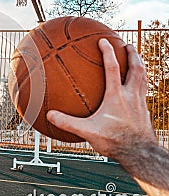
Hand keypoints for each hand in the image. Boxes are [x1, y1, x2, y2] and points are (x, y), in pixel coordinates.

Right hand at [46, 39, 155, 159]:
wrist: (139, 154)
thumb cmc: (115, 142)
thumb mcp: (88, 132)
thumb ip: (68, 122)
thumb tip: (50, 115)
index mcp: (116, 96)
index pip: (113, 68)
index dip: (108, 52)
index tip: (104, 41)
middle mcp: (131, 96)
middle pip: (136, 68)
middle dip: (132, 54)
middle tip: (127, 45)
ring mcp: (140, 103)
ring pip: (143, 78)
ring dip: (140, 66)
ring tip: (136, 59)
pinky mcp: (144, 112)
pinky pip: (144, 91)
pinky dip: (141, 83)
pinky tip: (135, 88)